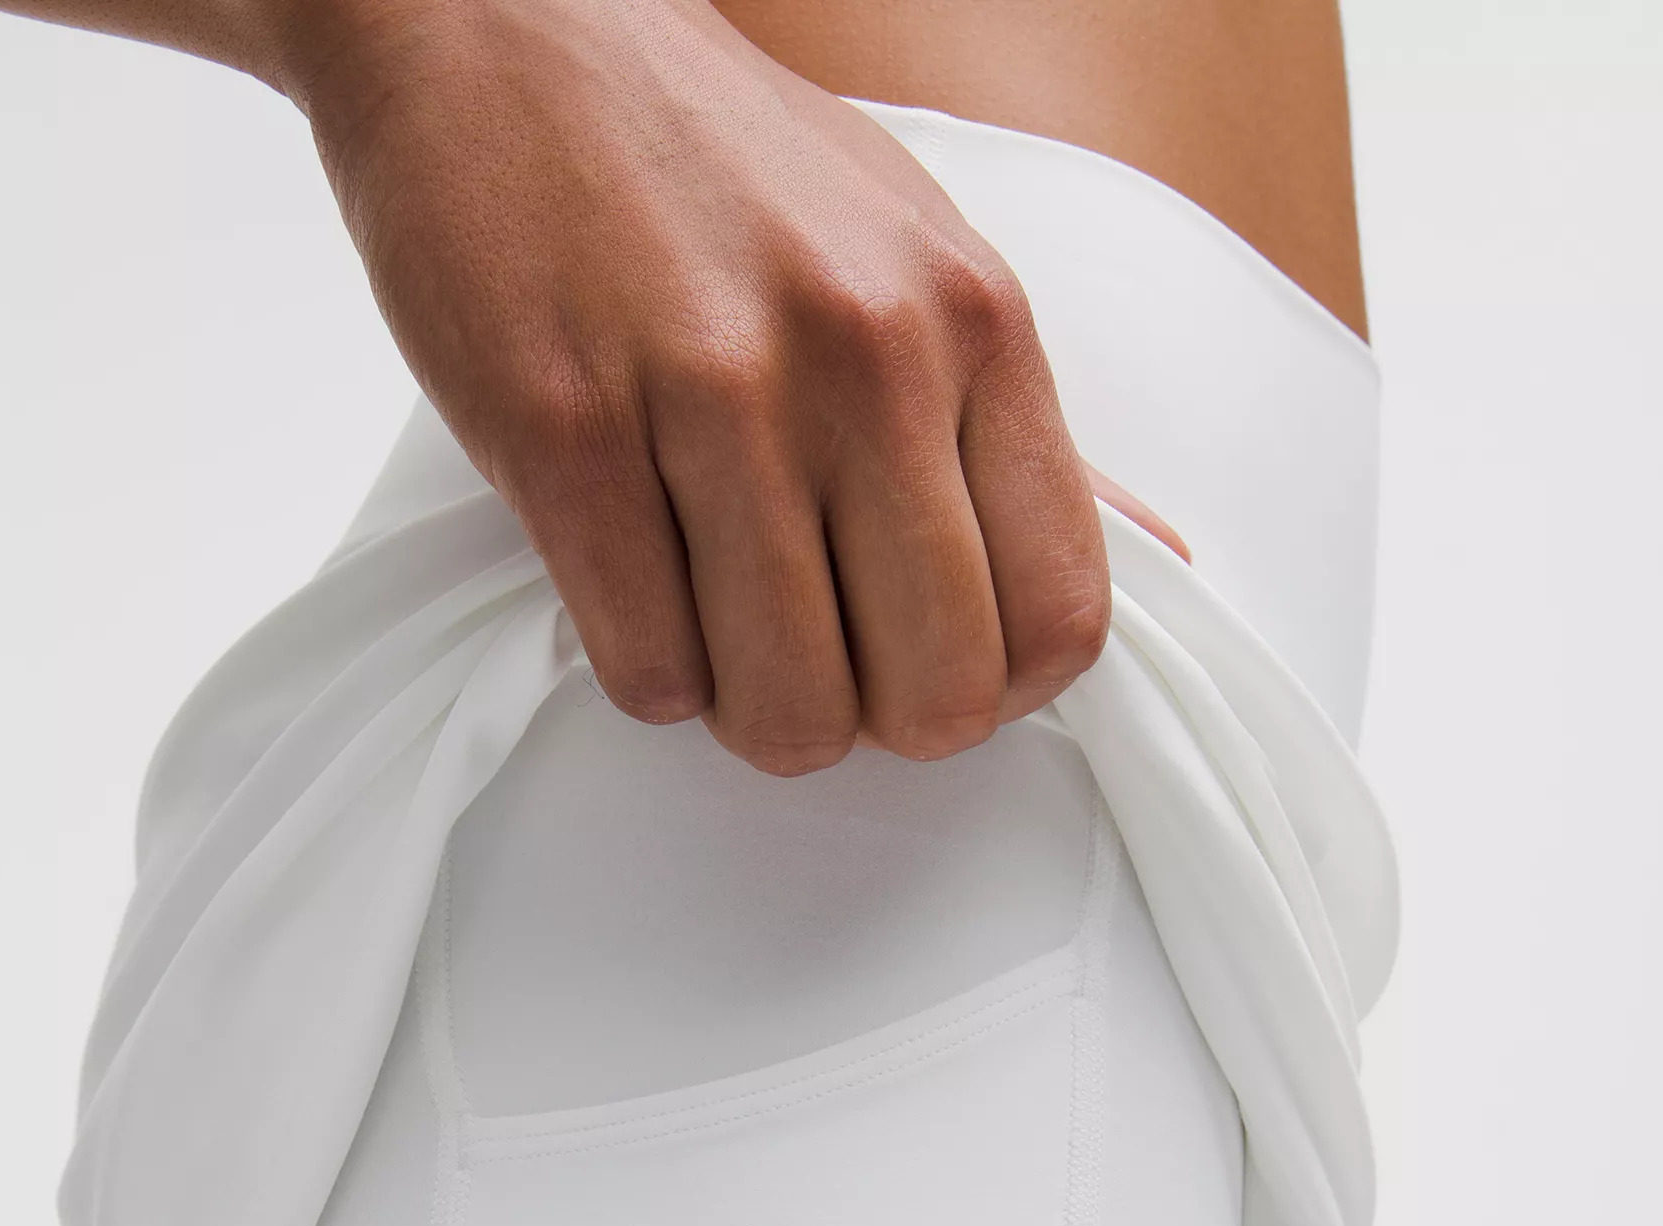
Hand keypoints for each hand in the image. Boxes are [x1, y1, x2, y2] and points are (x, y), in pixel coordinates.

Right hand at [279, 0, 1181, 771]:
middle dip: (874, 721)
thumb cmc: (724, 171)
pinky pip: (649, 671)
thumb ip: (1021, 429)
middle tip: (817, 661)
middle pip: (935, 699)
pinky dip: (648, 670)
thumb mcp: (919, 259)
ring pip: (787, 711)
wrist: (505, 36)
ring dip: (751, 707)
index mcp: (976, 324)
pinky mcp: (568, 434)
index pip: (1061, 618)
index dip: (997, 689)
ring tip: (719, 622)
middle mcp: (866, 361)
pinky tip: (638, 583)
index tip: (927, 659)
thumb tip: (1157, 556)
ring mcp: (713, 396)